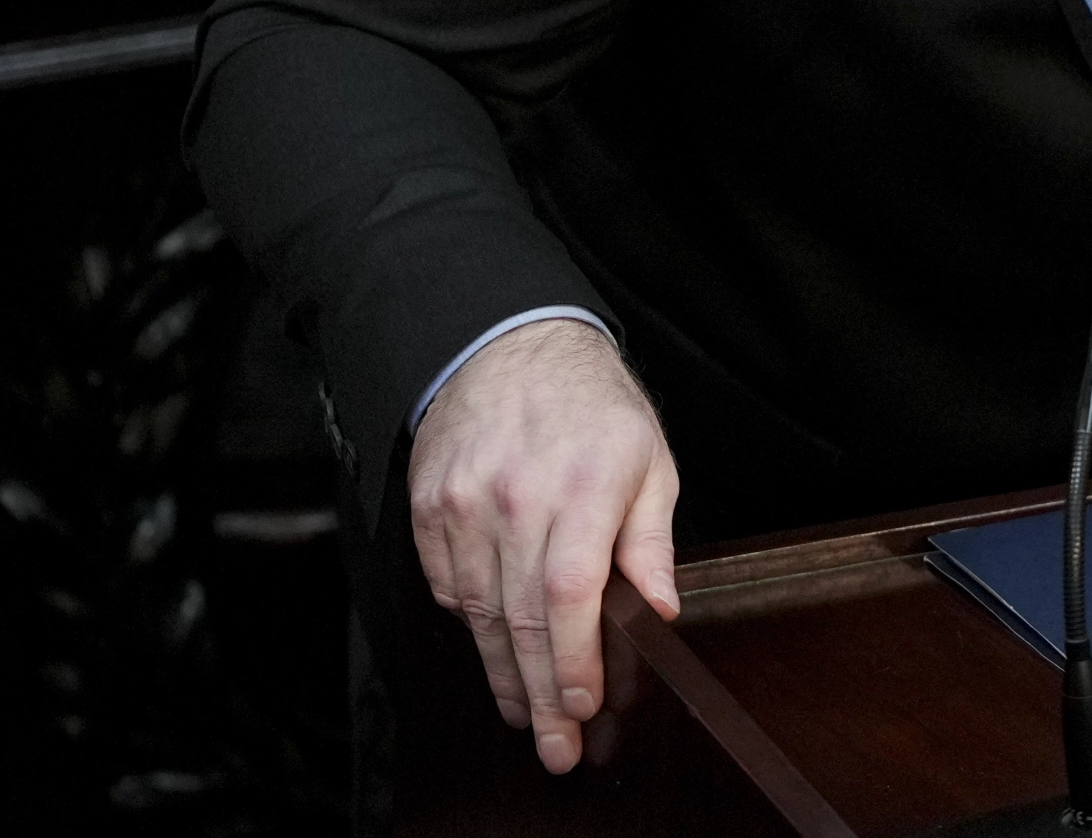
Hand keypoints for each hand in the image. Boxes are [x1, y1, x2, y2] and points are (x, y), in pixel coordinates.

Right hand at [407, 318, 680, 774]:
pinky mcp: (430, 511)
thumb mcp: (649, 460)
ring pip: (481, 614)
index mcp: (582, 486)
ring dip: (504, 673)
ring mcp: (464, 507)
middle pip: (523, 620)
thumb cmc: (593, 406)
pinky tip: (496, 648)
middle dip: (540, 694)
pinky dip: (474, 624)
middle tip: (555, 747)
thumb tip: (661, 610)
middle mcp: (516, 500)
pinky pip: (449, 588)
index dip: (573, 661)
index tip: (583, 707)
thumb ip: (651, 540)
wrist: (508, 344)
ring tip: (525, 716)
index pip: (570, 596)